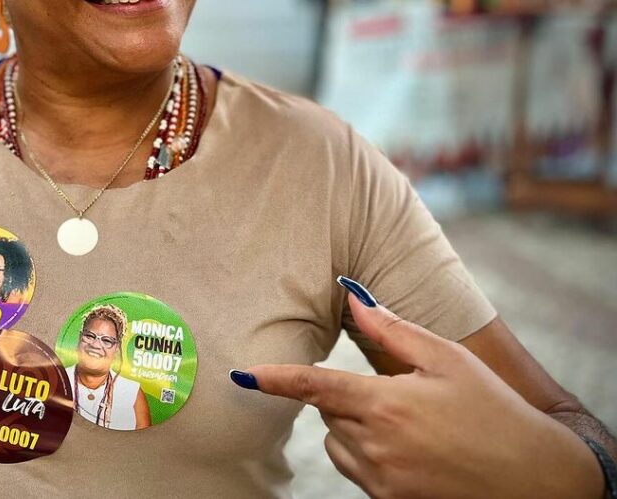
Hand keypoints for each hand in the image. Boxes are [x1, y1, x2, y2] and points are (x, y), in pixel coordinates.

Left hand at [234, 283, 603, 498]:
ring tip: (409, 426)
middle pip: (328, 413)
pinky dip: (369, 456)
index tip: (241, 375)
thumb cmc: (494, 411)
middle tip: (398, 395)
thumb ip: (392, 330)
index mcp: (386, 405)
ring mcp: (383, 481)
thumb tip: (351, 297)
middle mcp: (377, 447)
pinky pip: (357, 472)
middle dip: (346, 398)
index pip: (314, 387)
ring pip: (338, 444)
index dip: (273, 379)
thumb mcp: (448, 359)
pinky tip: (411, 451)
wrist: (537, 482)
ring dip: (355, 429)